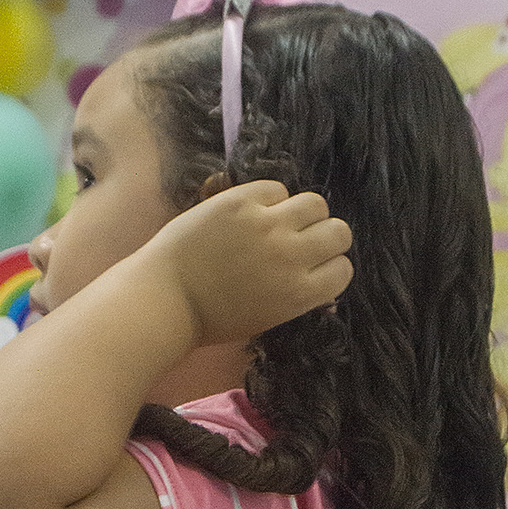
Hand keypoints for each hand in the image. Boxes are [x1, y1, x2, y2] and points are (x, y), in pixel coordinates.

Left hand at [142, 180, 353, 346]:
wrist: (165, 298)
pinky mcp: (241, 202)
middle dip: (325, 236)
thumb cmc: (213, 318)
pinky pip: (276, 188)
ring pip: (315, 204)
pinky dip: (270, 198)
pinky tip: (253, 211)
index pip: (343, 269)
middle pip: (338, 232)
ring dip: (303, 212)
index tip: (315, 265)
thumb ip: (299, 300)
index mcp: (300, 294)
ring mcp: (267, 226)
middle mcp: (291, 257)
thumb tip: (325, 292)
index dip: (330, 265)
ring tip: (282, 219)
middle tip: (303, 239)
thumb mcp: (266, 320)